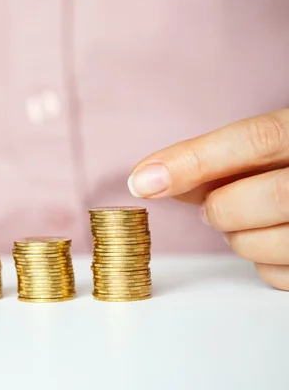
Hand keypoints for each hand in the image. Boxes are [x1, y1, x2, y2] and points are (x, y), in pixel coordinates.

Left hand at [127, 109, 288, 289]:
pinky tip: (276, 241)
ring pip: (262, 244)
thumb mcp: (276, 146)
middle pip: (257, 198)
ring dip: (237, 238)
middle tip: (215, 207)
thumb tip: (153, 178)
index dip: (193, 160)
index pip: (255, 140)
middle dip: (220, 208)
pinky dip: (262, 264)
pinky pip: (277, 276)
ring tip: (251, 221)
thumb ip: (222, 160)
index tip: (142, 180)